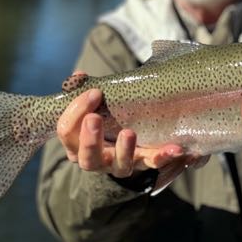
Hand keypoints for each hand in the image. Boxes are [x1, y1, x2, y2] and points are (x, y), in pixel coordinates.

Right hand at [57, 80, 186, 177]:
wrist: (122, 143)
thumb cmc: (102, 117)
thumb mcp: (92, 105)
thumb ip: (84, 91)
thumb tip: (78, 76)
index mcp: (76, 144)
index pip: (67, 131)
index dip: (76, 111)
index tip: (93, 92)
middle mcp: (95, 159)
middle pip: (87, 157)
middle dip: (90, 138)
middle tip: (94, 118)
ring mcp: (119, 164)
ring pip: (120, 165)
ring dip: (124, 150)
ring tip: (129, 133)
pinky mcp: (143, 163)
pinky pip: (153, 163)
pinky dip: (163, 156)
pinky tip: (174, 148)